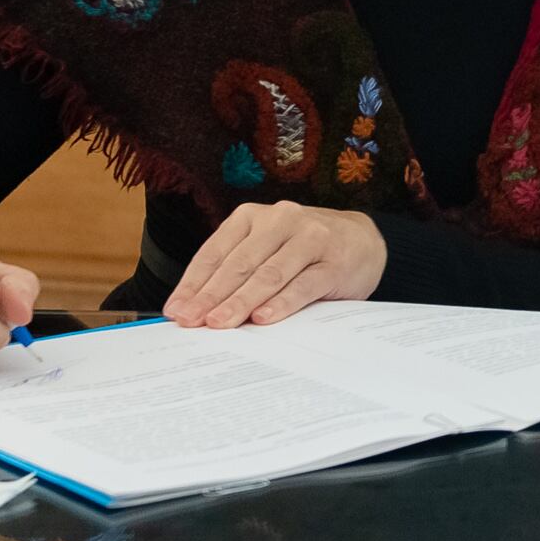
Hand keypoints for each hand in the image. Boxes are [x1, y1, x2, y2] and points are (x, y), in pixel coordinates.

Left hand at [165, 203, 385, 327]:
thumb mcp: (266, 249)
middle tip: (191, 322)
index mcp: (254, 216)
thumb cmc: (302, 250)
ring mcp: (311, 238)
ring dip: (241, 302)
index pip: (215, 252)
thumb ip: (236, 271)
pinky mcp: (336, 261)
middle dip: (211, 296)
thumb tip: (193, 308)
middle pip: (239, 264)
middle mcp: (281, 219)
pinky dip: (282, 303)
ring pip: (269, 273)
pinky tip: (263, 318)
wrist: (363, 241)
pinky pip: (304, 284)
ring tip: (219, 324)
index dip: (193, 283)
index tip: (176, 311)